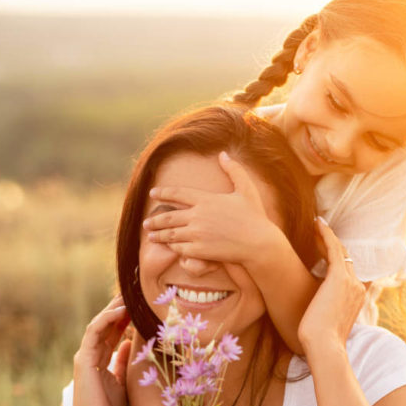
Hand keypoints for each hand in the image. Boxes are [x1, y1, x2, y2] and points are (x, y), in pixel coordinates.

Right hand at [69, 295, 131, 405]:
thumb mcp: (122, 381)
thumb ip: (123, 362)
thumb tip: (130, 344)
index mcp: (99, 359)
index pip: (112, 332)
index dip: (125, 317)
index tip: (140, 306)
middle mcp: (90, 354)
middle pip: (105, 324)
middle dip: (119, 308)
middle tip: (135, 293)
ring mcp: (85, 355)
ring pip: (99, 323)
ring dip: (114, 309)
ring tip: (129, 296)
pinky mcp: (83, 358)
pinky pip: (94, 332)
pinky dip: (107, 319)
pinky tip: (120, 310)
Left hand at [142, 152, 281, 264]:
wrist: (259, 244)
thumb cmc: (255, 217)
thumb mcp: (246, 189)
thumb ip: (234, 170)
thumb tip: (223, 154)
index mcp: (206, 199)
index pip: (177, 193)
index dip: (163, 193)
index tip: (152, 193)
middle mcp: (198, 216)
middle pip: (168, 216)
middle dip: (155, 220)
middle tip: (146, 222)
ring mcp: (197, 234)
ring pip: (170, 234)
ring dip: (158, 235)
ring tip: (151, 235)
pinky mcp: (199, 251)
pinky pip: (179, 249)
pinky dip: (173, 248)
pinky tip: (170, 247)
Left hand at [298, 218, 364, 353]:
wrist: (324, 347)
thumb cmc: (320, 342)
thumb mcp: (326, 324)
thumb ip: (327, 314)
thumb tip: (318, 315)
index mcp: (356, 298)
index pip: (348, 271)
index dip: (336, 257)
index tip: (324, 249)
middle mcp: (357, 287)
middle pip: (346, 258)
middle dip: (331, 243)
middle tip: (318, 230)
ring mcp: (350, 282)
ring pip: (340, 251)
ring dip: (327, 236)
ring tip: (316, 224)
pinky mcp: (339, 278)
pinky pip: (333, 249)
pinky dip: (326, 235)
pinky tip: (317, 224)